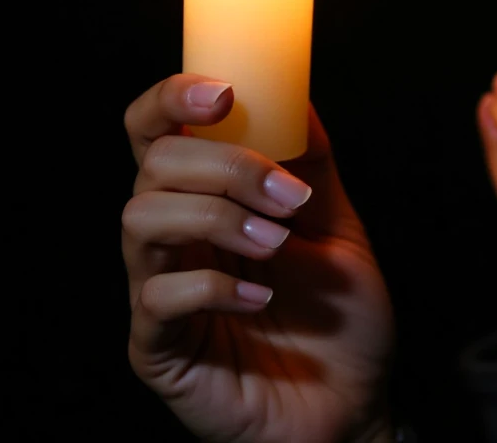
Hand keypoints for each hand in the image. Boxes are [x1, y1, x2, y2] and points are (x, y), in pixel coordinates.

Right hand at [123, 75, 396, 442]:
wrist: (354, 405)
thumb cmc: (339, 321)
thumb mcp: (336, 225)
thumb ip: (311, 163)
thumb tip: (297, 90)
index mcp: (206, 199)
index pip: (156, 132)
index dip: (171, 99)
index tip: (222, 92)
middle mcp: (173, 238)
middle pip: (153, 164)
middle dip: (225, 164)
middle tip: (287, 196)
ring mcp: (157, 292)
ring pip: (141, 219)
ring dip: (218, 218)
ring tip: (277, 243)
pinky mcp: (157, 348)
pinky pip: (157, 298)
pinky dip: (211, 285)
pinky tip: (261, 296)